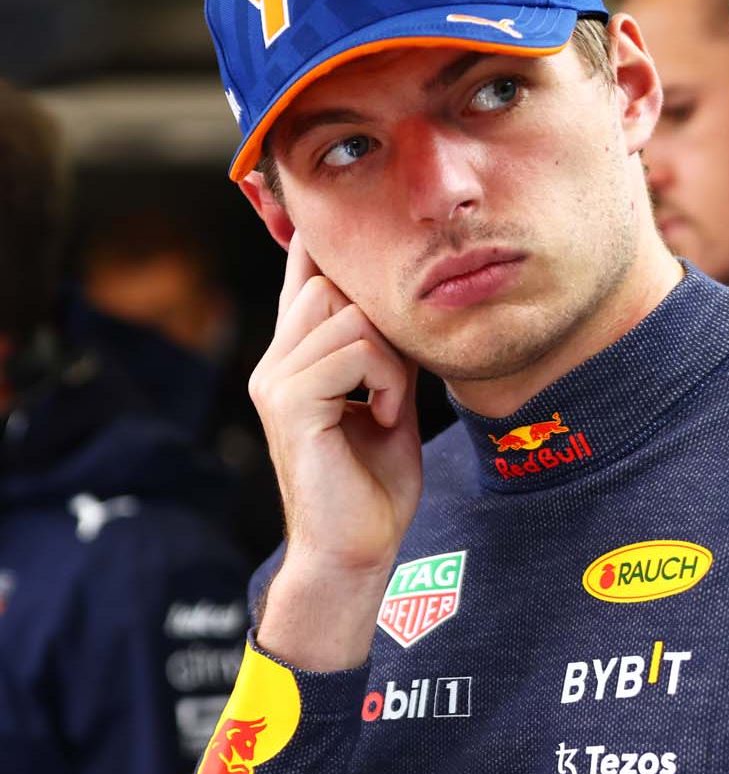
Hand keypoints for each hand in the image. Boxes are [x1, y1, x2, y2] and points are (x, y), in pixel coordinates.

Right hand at [249, 231, 422, 669]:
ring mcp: (275, 379)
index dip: (323, 244)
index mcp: (296, 360)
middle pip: (333, 284)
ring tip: (392, 406)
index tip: (344, 222)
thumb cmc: (375, 487)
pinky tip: (385, 417)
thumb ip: (389, 355)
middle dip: (385, 321)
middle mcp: (275, 362)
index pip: (304, 279)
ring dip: (393, 360)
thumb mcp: (392, 403)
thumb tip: (409, 307)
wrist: (355, 551)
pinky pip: (354, 352)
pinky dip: (387, 381)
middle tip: (400, 381)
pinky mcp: (289, 402)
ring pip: (349, 314)